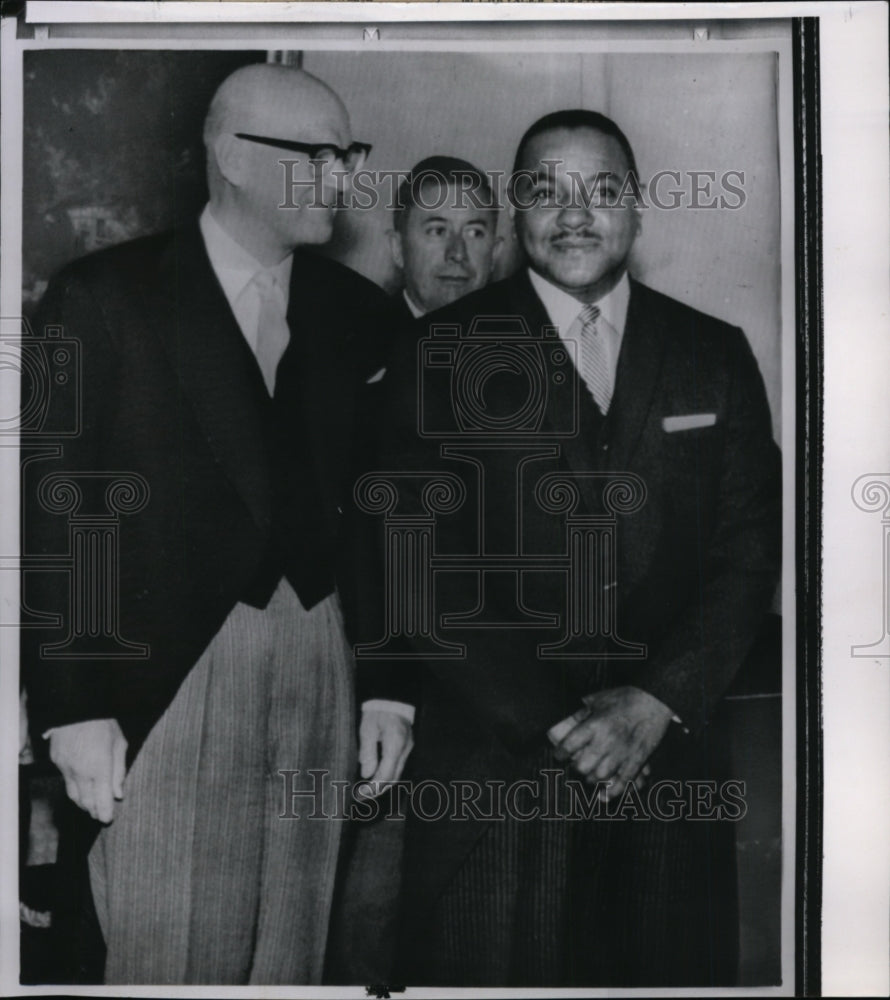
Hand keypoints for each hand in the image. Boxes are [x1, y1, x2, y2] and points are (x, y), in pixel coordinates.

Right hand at [49, 718, 126, 822]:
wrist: (75, 707)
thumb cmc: (102, 723)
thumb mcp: (119, 743)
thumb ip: (119, 770)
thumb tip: (119, 793)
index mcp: (100, 768)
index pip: (102, 800)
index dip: (105, 813)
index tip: (108, 819)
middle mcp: (81, 773)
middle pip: (86, 802)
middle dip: (94, 811)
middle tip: (101, 815)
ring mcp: (66, 768)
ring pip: (73, 795)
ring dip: (83, 803)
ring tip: (91, 805)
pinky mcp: (56, 762)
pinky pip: (65, 781)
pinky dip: (74, 788)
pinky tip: (81, 787)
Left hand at [358, 709, 412, 795]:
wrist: (392, 697)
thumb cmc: (377, 711)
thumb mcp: (367, 729)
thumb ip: (367, 752)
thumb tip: (366, 774)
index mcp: (395, 744)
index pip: (386, 774)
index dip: (373, 788)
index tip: (360, 794)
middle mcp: (405, 749)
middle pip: (394, 777)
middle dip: (378, 790)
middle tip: (361, 795)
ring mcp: (408, 748)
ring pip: (397, 773)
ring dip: (383, 784)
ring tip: (366, 789)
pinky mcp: (406, 746)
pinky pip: (398, 766)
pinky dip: (387, 774)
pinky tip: (375, 776)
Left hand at [549, 687, 672, 800]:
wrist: (655, 700)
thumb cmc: (626, 697)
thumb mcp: (598, 700)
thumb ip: (583, 713)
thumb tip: (568, 722)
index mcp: (595, 725)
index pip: (569, 745)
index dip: (560, 753)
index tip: (558, 755)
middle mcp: (607, 741)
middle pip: (583, 766)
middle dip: (576, 768)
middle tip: (576, 764)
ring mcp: (623, 753)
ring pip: (601, 777)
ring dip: (592, 779)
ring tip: (590, 775)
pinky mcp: (637, 760)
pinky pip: (623, 782)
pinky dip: (612, 792)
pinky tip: (603, 796)